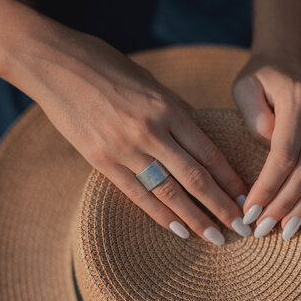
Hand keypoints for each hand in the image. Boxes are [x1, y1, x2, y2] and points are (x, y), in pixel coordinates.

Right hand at [17, 30, 250, 243]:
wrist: (55, 63)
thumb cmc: (107, 66)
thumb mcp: (150, 82)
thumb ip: (174, 112)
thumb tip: (196, 139)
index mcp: (168, 107)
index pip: (209, 152)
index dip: (231, 180)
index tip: (246, 198)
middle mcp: (151, 130)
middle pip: (196, 178)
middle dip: (223, 206)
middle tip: (242, 229)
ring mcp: (125, 148)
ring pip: (170, 192)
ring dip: (197, 219)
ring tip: (217, 238)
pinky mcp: (101, 160)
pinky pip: (137, 195)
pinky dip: (160, 216)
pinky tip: (179, 231)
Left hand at [232, 49, 300, 239]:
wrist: (293, 55)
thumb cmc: (262, 74)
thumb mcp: (245, 87)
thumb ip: (254, 120)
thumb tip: (270, 156)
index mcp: (297, 99)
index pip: (283, 154)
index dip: (267, 187)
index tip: (249, 211)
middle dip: (284, 203)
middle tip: (263, 228)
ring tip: (288, 229)